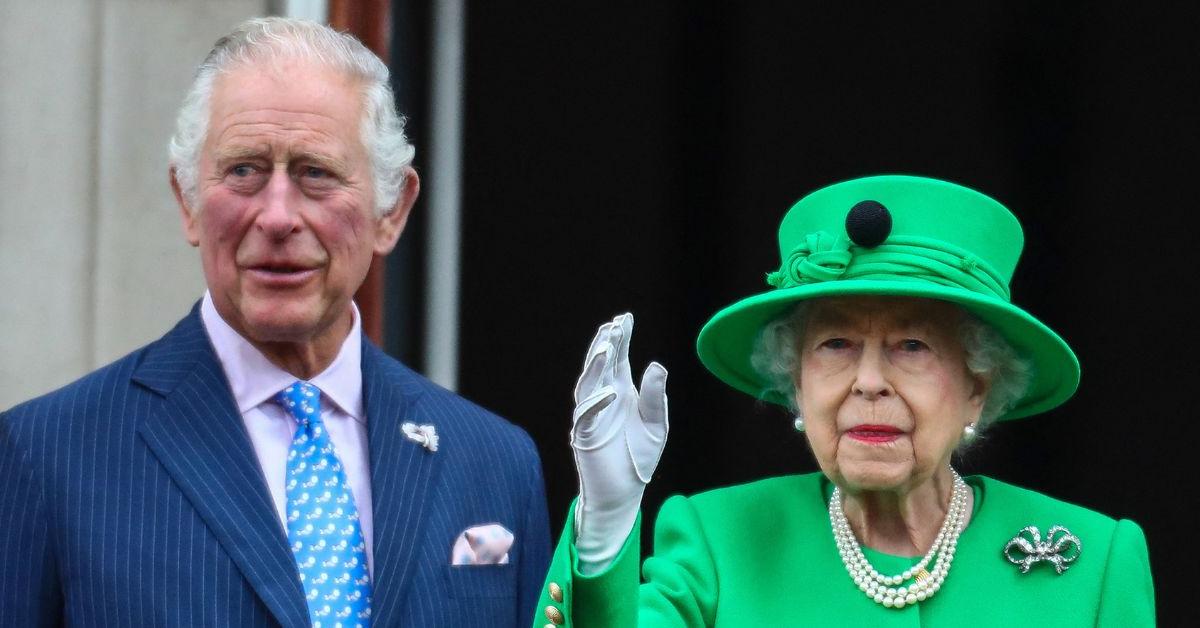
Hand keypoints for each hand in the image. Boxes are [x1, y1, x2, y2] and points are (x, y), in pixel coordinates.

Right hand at [571, 313, 667, 571]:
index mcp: (621, 391)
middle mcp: (603, 398)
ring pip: (588, 384)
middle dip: (606, 344)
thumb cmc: (639, 458)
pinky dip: (597, 403)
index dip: (621, 339)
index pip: (619, 359)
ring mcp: (591, 416)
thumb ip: (654, 397)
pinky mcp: (584, 436)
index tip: (625, 318)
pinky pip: (587, 416)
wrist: (625, 493)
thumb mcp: (656, 425)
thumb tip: (656, 365)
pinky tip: (611, 392)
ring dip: (595, 366)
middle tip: (613, 325)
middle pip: (601, 365)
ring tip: (605, 347)